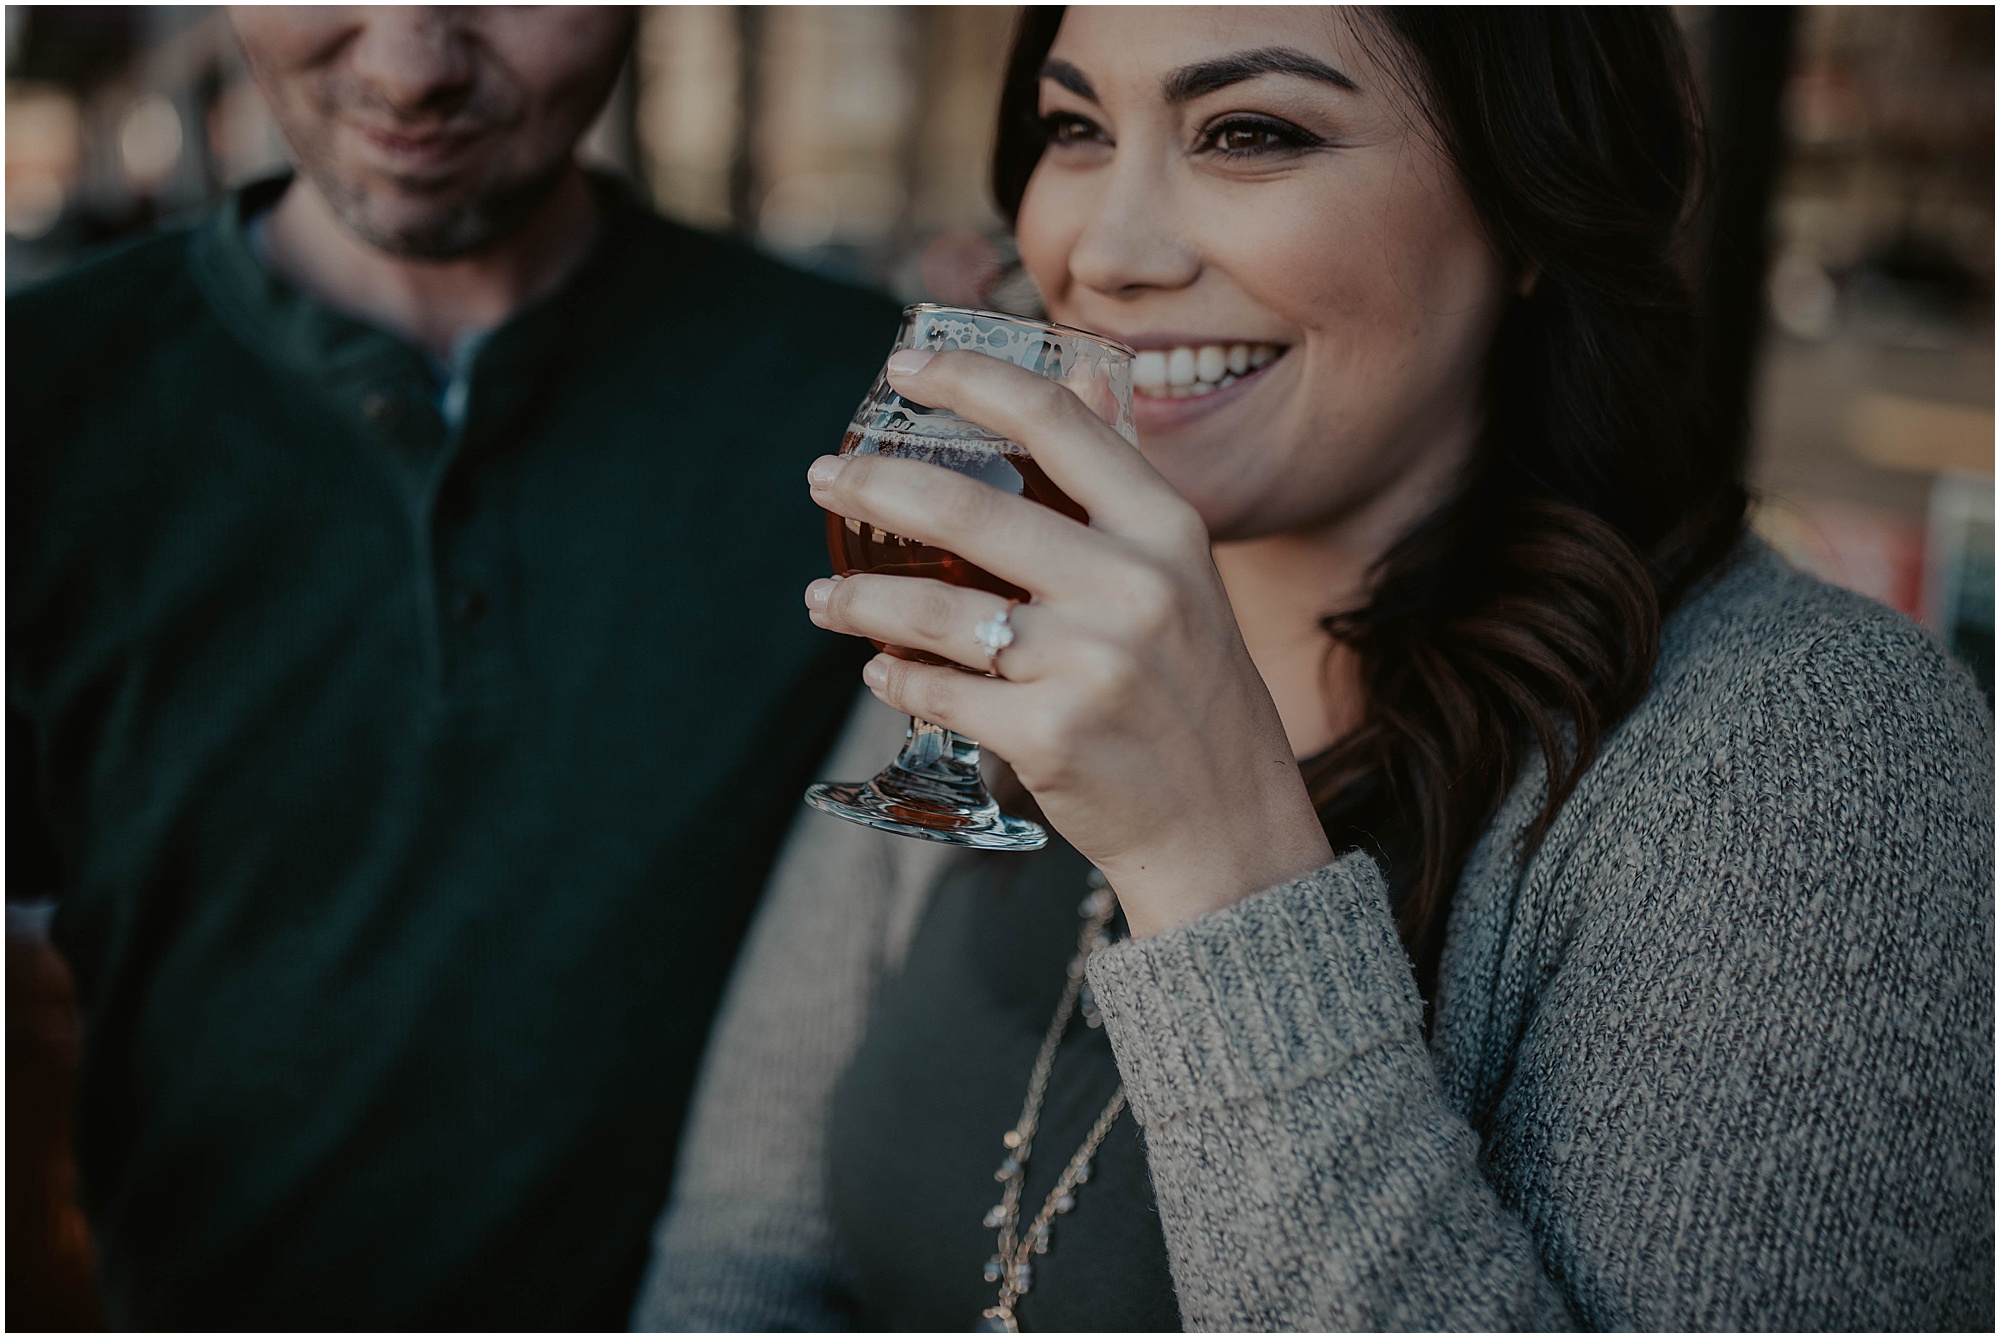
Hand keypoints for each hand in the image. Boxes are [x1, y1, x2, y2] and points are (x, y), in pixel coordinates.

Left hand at [805, 348, 1332, 935]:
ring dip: (857, 600)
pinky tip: (880, 669)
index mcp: (1169, 531)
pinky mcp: (1049, 735)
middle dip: (874, 484)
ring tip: (821, 598)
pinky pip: (938, 692)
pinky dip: (895, 679)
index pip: (1056, 418)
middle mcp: (1134, 587)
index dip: (968, 378)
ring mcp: (1090, 664)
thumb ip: (1124, 505)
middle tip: (822, 479)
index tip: (903, 367)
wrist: (1230, 829)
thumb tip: (1074, 396)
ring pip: (933, 612)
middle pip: (969, 509)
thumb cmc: (1197, 700)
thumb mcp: (1188, 583)